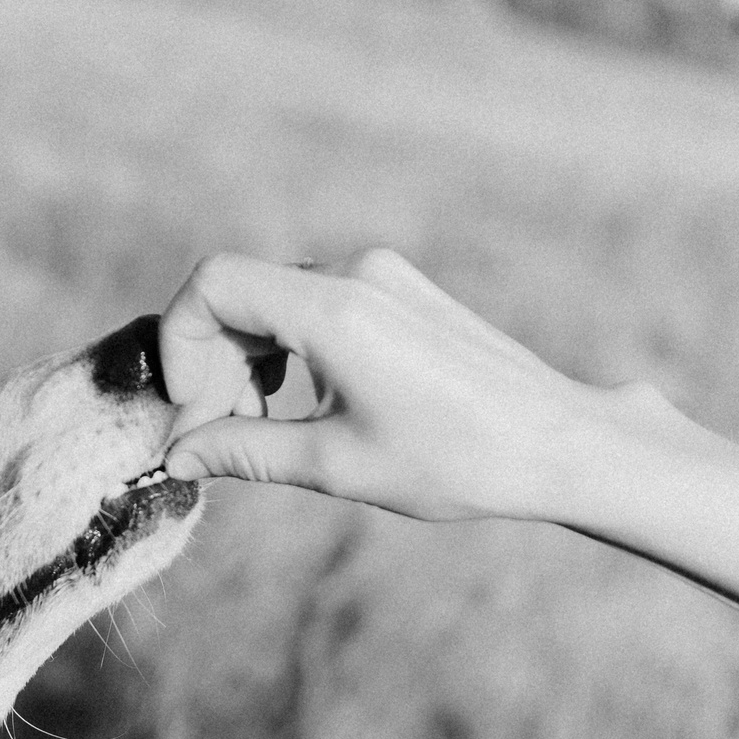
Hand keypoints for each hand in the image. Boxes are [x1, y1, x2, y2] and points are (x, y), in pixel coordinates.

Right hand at [155, 249, 662, 522]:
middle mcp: (355, 274)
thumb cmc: (458, 459)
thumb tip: (178, 456)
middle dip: (208, 364)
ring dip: (244, 360)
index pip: (212, 285)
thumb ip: (244, 453)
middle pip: (237, 293)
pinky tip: (297, 406)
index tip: (189, 408)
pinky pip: (312, 304)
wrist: (560, 442)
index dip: (179, 343)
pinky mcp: (399, 291)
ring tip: (255, 428)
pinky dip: (284, 350)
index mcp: (334, 309)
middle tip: (210, 437)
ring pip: (272, 299)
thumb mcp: (337, 465)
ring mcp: (381, 276)